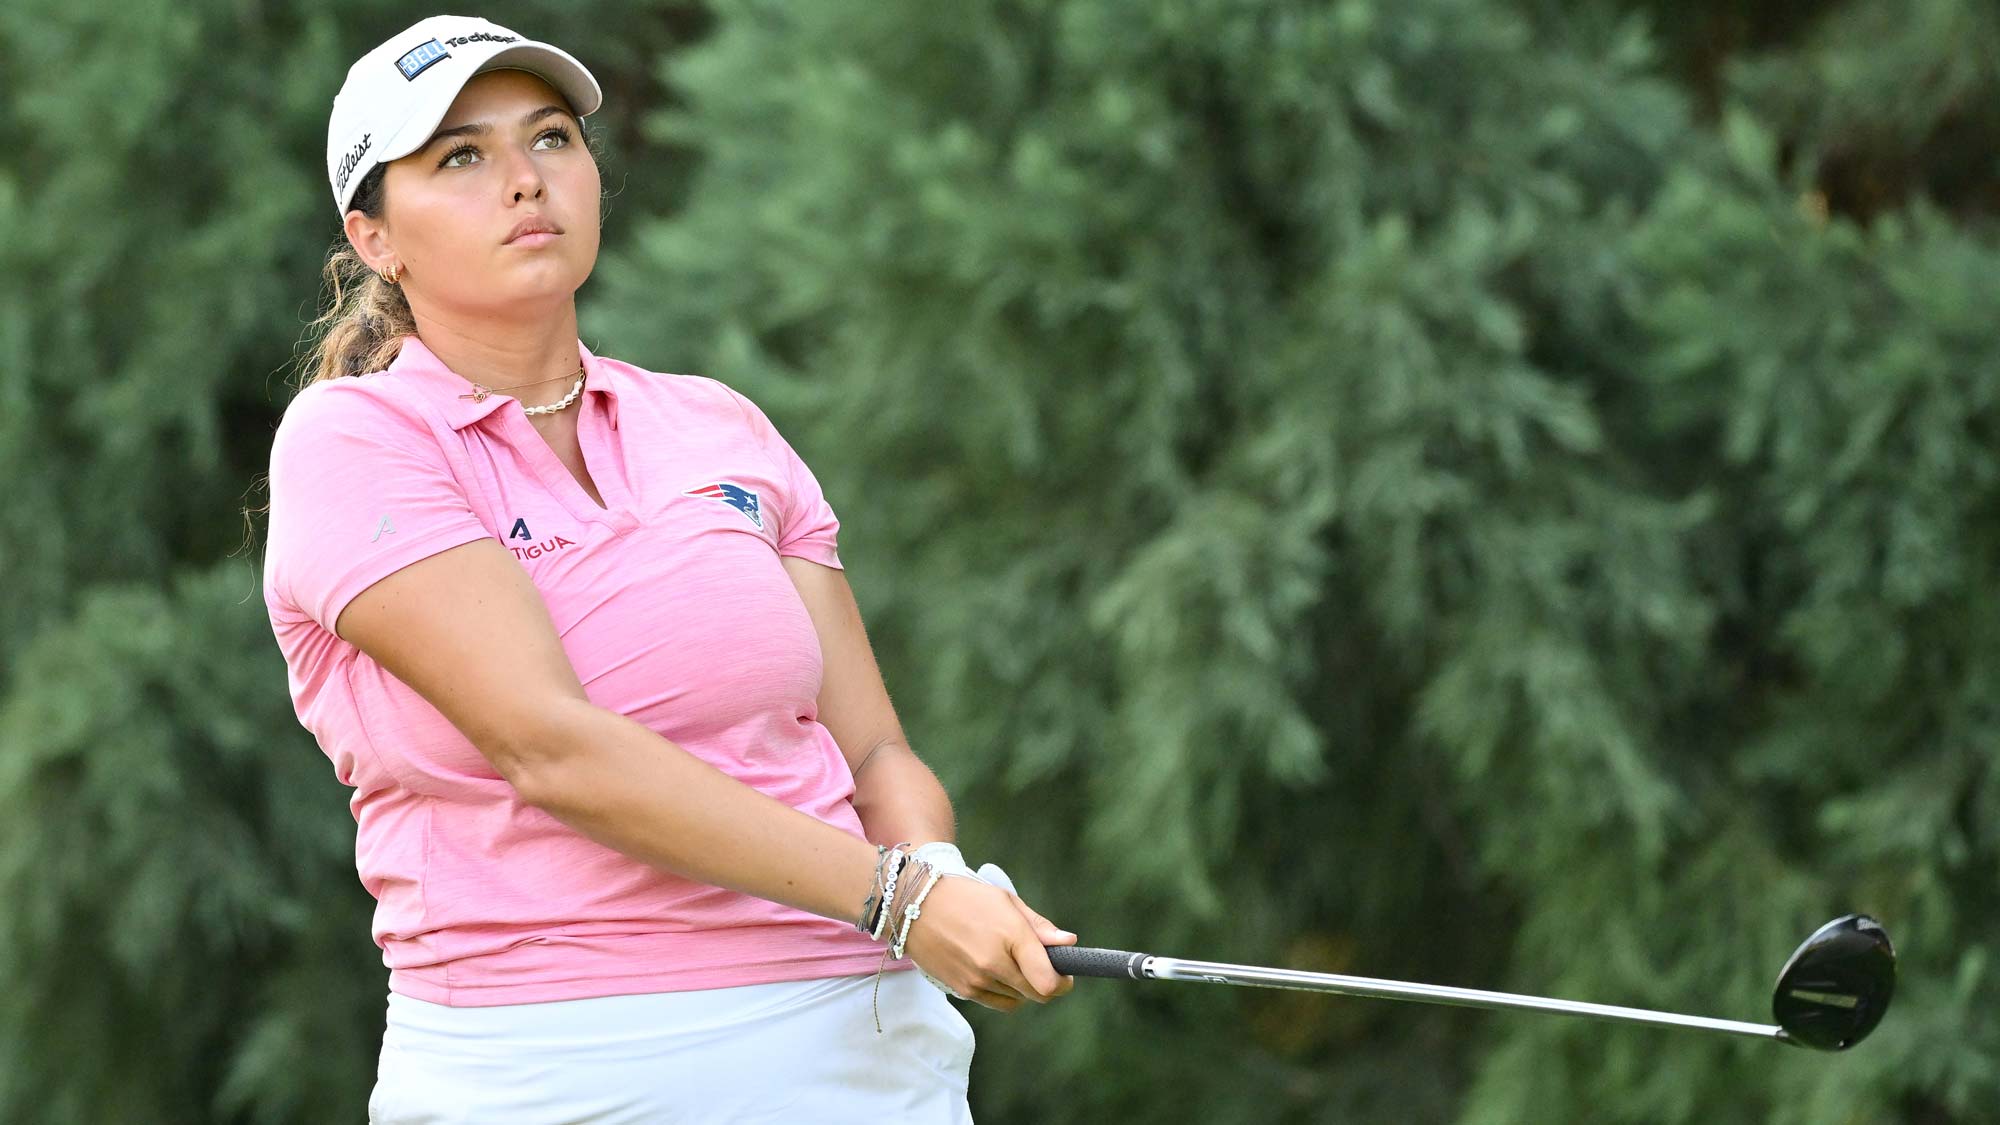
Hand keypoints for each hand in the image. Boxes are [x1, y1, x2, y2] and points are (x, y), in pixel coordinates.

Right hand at [900, 876, 1076, 1011]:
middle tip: (1042, 967)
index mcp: (1011, 936)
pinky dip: (1004, 992)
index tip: (1065, 973)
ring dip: (1022, 986)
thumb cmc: (965, 897)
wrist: (915, 905)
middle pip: (1037, 994)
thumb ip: (1039, 926)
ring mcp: (977, 980)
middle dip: (1047, 984)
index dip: (1063, 981)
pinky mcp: (962, 990)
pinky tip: (995, 970)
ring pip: (1018, 999)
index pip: (1048, 981)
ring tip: (1009, 960)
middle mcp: (994, 964)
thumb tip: (1069, 942)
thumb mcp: (1006, 901)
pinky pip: (998, 1002)